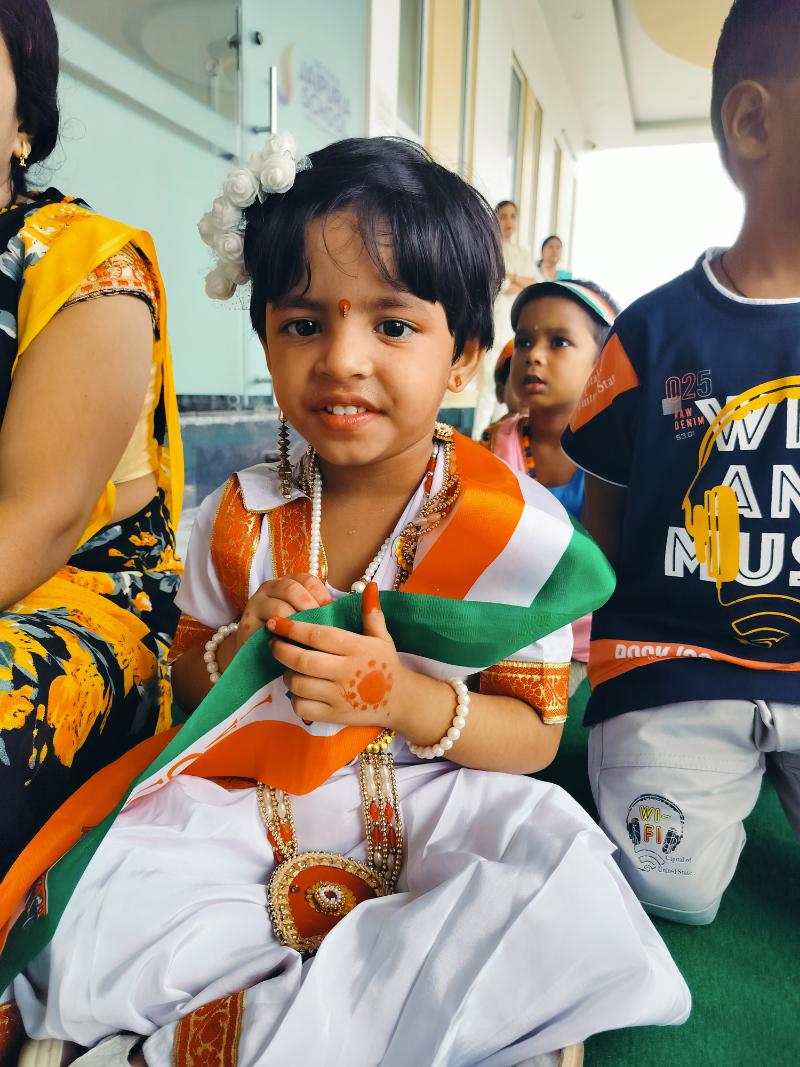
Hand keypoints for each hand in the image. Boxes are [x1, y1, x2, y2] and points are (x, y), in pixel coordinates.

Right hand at [233, 573, 330, 654]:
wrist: (257, 656)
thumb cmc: (287, 636)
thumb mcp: (303, 618)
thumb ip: (317, 611)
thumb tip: (342, 612)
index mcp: (287, 583)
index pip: (307, 579)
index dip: (321, 594)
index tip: (329, 610)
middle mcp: (270, 588)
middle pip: (292, 588)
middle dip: (309, 607)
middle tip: (318, 626)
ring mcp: (256, 604)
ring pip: (280, 607)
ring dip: (296, 623)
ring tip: (305, 637)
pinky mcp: (246, 623)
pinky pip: (266, 626)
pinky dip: (281, 635)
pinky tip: (290, 643)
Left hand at [268, 582, 416, 731]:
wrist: (400, 701)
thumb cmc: (386, 664)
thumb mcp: (382, 637)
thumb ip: (371, 612)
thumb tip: (370, 586)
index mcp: (357, 648)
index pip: (317, 635)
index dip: (292, 628)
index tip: (277, 622)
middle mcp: (347, 672)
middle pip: (302, 660)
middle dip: (281, 650)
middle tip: (274, 643)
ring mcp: (340, 696)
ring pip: (298, 684)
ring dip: (286, 673)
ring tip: (287, 665)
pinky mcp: (334, 715)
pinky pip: (303, 707)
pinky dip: (295, 698)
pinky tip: (299, 690)